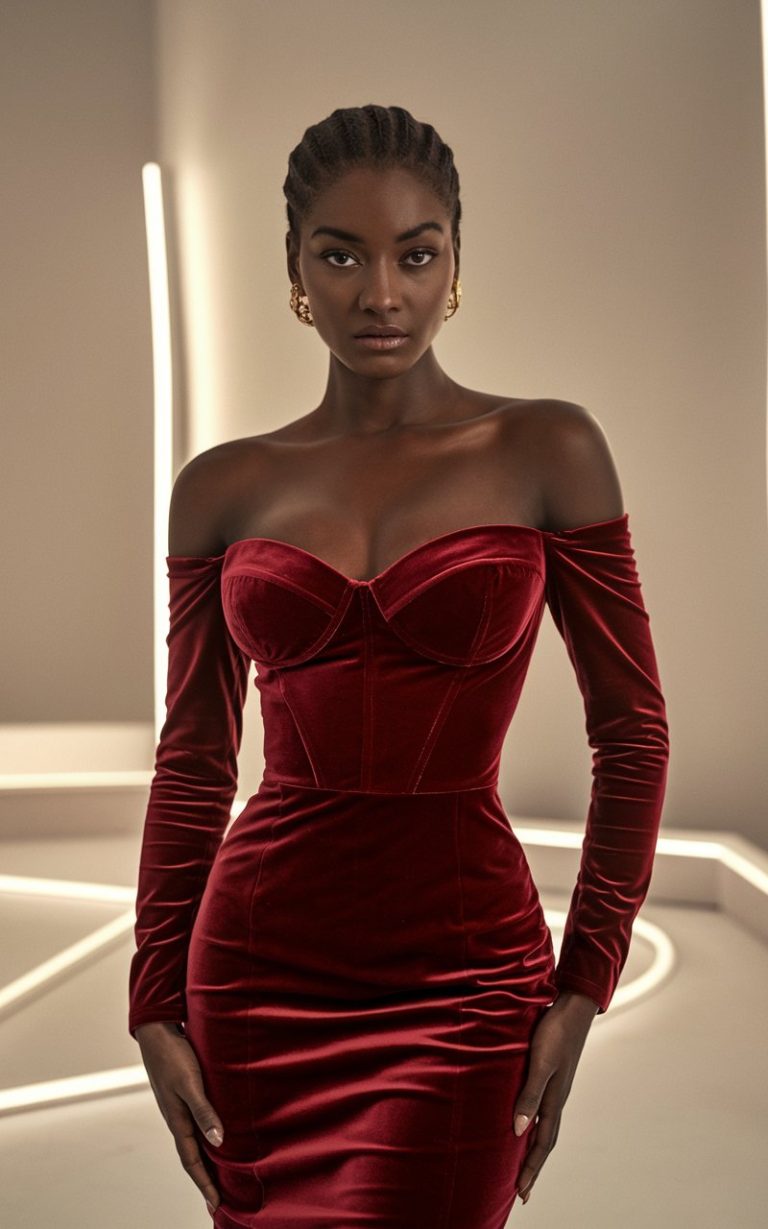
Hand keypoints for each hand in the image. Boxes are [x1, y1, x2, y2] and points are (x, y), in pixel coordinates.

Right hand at [135, 1021, 224, 1217]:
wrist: (157, 1031)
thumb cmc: (173, 1055)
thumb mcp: (190, 1083)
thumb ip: (204, 1111)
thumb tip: (219, 1142)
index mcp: (177, 1121)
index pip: (192, 1161)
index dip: (205, 1184)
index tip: (217, 1205)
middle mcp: (178, 1118)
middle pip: (192, 1157)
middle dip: (205, 1180)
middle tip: (218, 1202)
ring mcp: (179, 1107)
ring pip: (194, 1141)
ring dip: (206, 1161)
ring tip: (220, 1176)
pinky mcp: (183, 1094)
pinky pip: (196, 1125)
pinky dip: (206, 1138)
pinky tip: (216, 1136)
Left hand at [512, 991, 598, 1204]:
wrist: (572, 1006)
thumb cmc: (555, 1032)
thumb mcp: (541, 1063)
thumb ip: (530, 1095)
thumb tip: (519, 1131)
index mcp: (555, 1100)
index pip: (542, 1144)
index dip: (531, 1168)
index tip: (522, 1193)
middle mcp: (557, 1098)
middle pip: (546, 1141)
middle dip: (534, 1167)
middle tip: (522, 1191)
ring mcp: (556, 1087)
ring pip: (546, 1127)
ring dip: (534, 1149)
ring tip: (523, 1164)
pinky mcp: (552, 1074)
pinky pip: (543, 1110)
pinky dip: (535, 1125)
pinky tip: (526, 1121)